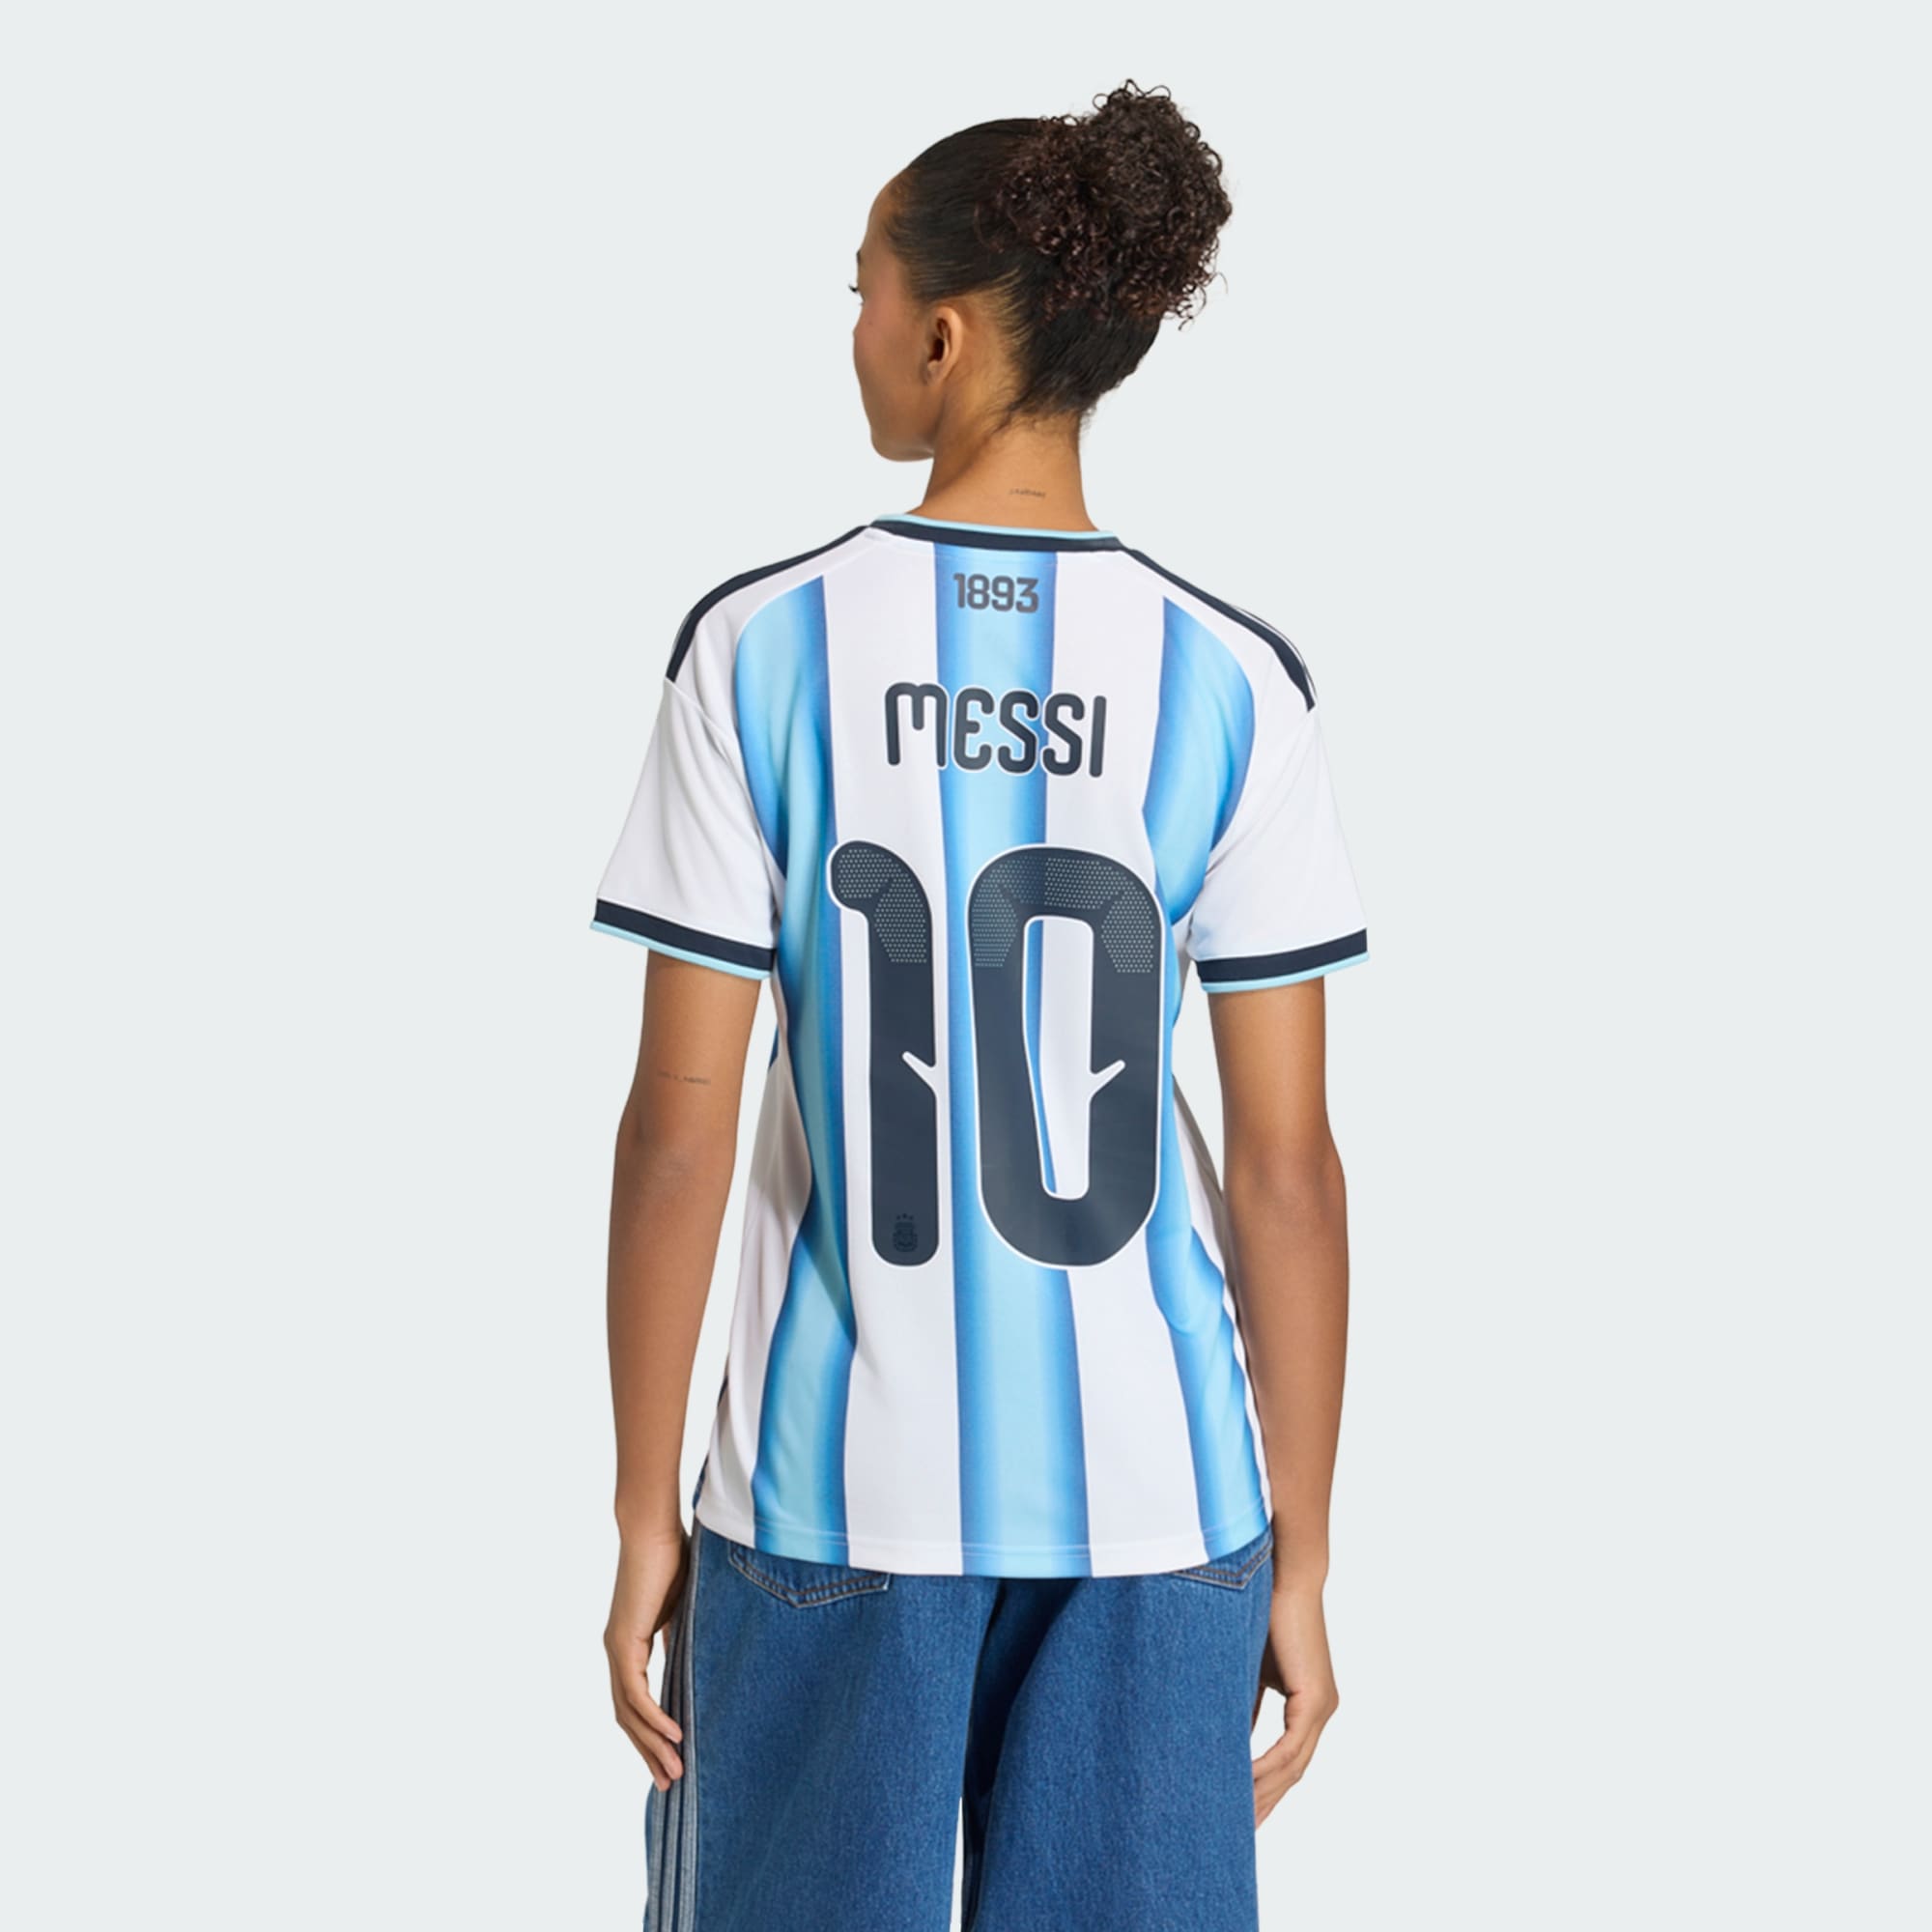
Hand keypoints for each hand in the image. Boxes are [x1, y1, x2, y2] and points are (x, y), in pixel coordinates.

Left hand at [603, 1527, 688, 1790]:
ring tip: (675, 1772)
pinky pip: (637, 1694)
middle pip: (628, 1719)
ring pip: (630, 1713)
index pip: (635, 1704)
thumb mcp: (682, 1610)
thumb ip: (681, 1639)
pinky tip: (674, 1738)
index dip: (650, 1735)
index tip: (671, 1760)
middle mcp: (617, 1653)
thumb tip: (696, 1661)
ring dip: (652, 1746)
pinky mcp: (624, 1644)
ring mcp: (617, 1650)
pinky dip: (654, 1720)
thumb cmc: (671, 1558)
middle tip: (670, 1784)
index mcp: (628, 1646)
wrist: (653, 1530)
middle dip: (649, 1754)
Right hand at [1251, 1579, 1338, 1824]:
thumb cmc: (1263, 1612)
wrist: (1283, 1576)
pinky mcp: (1314, 1700)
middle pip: (1291, 1773)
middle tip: (1235, 1833)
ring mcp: (1321, 1707)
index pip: (1287, 1760)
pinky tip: (1240, 1784)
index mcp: (1309, 1705)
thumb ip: (1243, 1705)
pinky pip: (1289, 1749)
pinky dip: (1264, 1769)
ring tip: (1233, 1818)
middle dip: (1264, 1803)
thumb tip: (1225, 1740)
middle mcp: (1321, 1711)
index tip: (1241, 1813)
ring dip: (1262, 1793)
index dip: (1265, 1788)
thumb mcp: (1249, 1670)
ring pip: (1291, 1767)